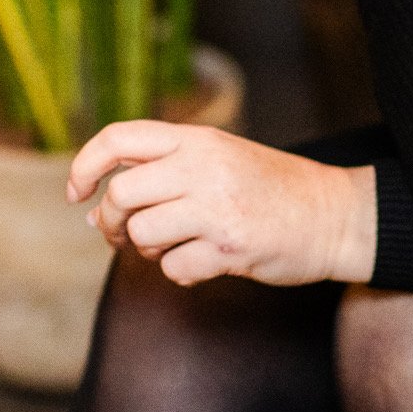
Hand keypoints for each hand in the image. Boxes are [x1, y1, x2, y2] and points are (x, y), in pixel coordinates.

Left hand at [67, 124, 376, 288]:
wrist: (335, 214)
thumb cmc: (271, 191)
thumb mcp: (217, 162)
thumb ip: (160, 176)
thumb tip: (94, 211)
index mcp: (197, 139)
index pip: (118, 138)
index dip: (84, 166)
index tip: (77, 194)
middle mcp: (204, 166)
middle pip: (122, 194)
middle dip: (112, 223)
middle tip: (124, 236)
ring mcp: (218, 205)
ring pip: (142, 232)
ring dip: (147, 250)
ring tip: (172, 247)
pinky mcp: (232, 245)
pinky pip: (174, 267)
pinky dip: (180, 273)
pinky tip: (203, 265)